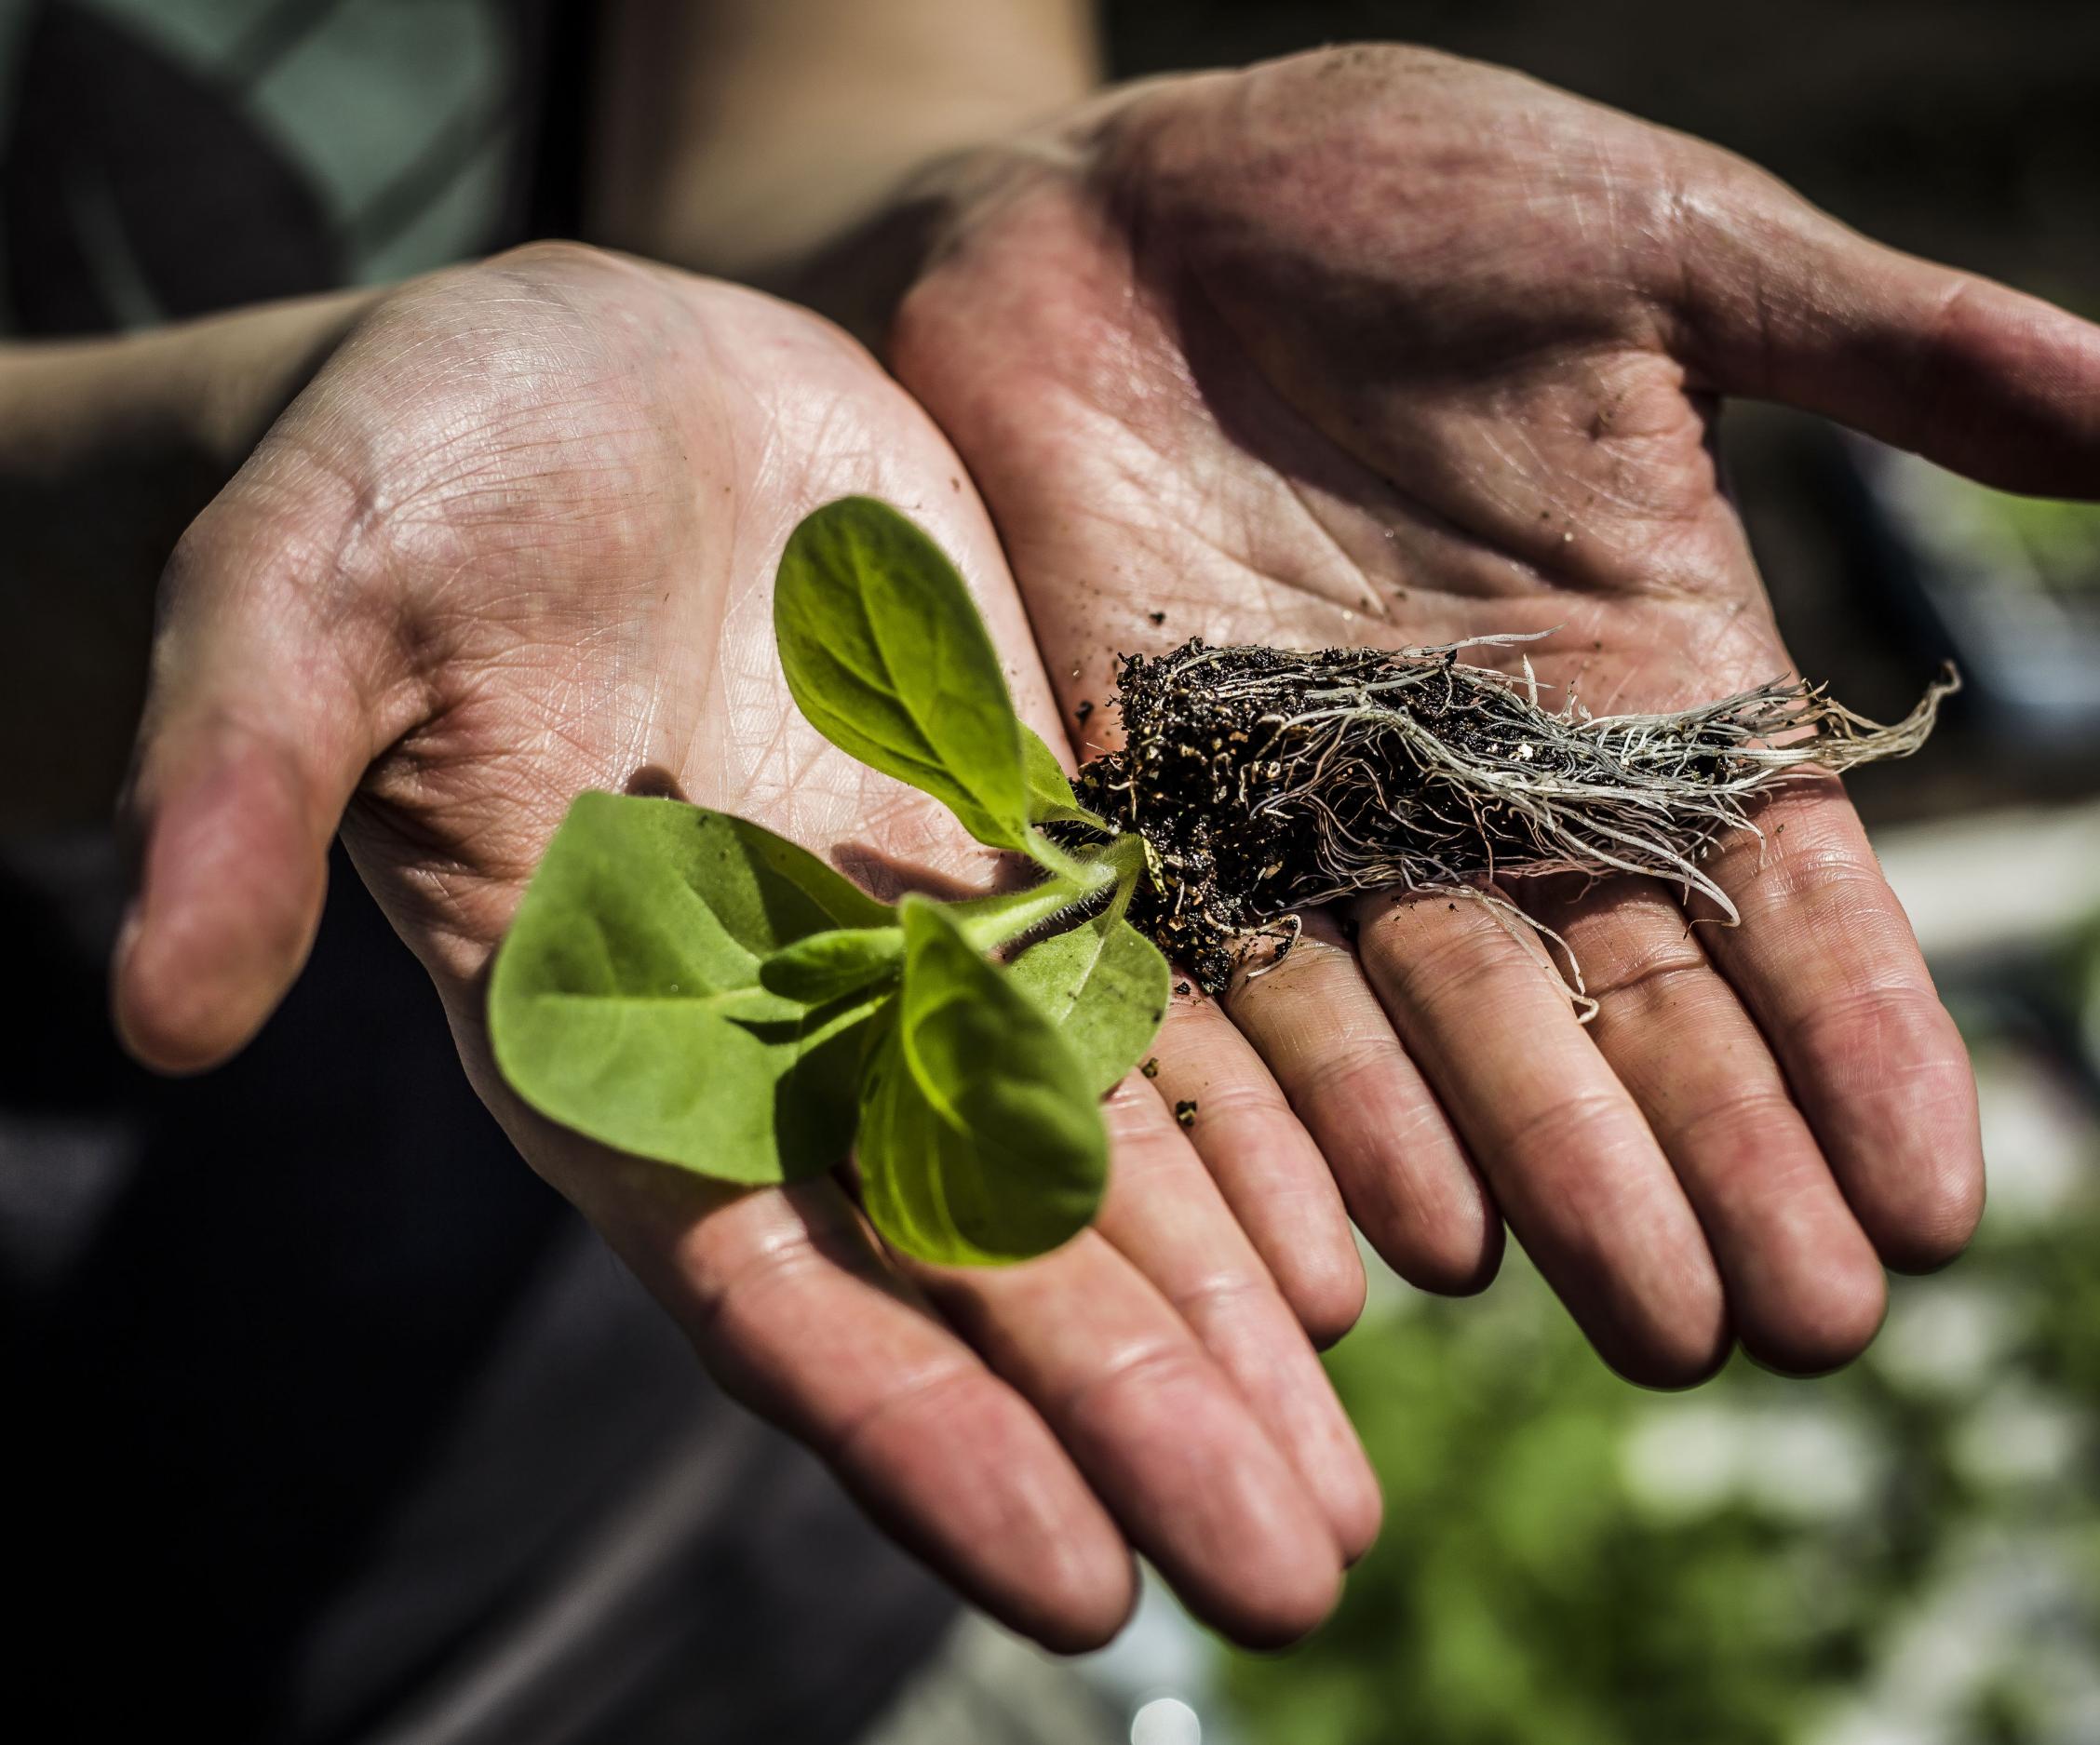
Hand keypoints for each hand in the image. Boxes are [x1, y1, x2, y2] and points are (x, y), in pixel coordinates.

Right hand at [110, 244, 1374, 1646]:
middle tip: (1298, 1576)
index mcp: (612, 1030)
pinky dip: (1254, 1115)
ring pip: (1095, 1164)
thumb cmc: (402, 478)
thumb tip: (152, 1004)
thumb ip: (247, 784)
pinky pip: (1156, 1001)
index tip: (1077, 1578)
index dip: (918, 1428)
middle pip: (977, 1264)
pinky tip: (1367, 1233)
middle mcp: (784, 1030)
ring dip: (1223, 1315)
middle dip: (1132, 1416)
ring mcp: (917, 942)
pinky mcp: (1014, 834)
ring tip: (1346, 1475)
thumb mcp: (301, 593)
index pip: (770, 1280)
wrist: (572, 375)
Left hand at [876, 46, 2099, 1377]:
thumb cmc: (1388, 192)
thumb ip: (1889, 353)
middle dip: (1715, 1160)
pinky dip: (1305, 1107)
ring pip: (1442, 1030)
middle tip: (1795, 1326)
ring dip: (1541, 1176)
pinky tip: (1385, 1236)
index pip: (1779, 885)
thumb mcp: (1661, 248)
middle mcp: (1489, 774)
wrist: (1105, 202)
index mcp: (1643, 663)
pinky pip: (1230, 981)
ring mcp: (1314, 806)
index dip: (1860, 1037)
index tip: (1934, 1201)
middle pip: (1622, 997)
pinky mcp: (1147, 804)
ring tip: (1633, 1313)